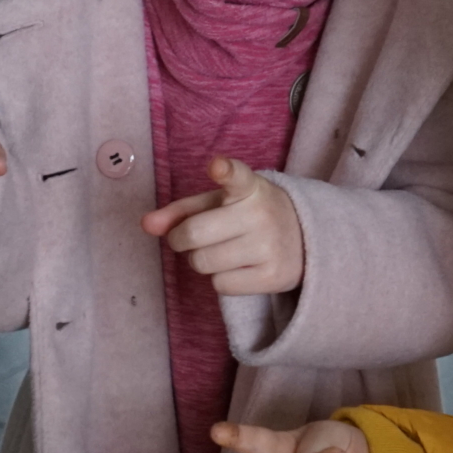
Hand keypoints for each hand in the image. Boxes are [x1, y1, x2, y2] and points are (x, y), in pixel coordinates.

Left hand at [140, 157, 303, 296]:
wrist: (306, 239)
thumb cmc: (248, 216)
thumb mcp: (218, 203)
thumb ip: (180, 211)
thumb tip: (145, 225)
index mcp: (249, 188)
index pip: (238, 176)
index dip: (225, 171)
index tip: (218, 167)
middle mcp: (260, 214)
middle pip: (193, 235)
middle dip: (181, 239)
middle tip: (192, 237)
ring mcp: (269, 246)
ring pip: (203, 263)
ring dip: (201, 260)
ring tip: (220, 251)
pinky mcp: (273, 276)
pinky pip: (220, 286)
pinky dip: (220, 280)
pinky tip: (238, 267)